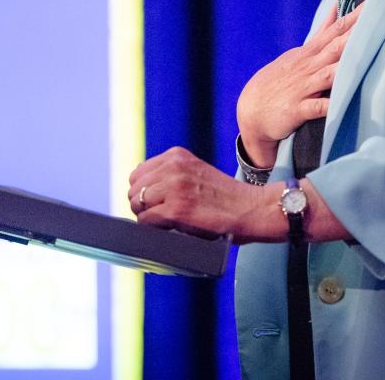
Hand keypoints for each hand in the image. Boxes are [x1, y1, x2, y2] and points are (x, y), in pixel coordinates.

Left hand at [128, 147, 276, 240]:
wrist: (250, 208)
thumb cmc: (225, 196)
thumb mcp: (196, 171)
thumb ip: (173, 173)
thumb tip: (144, 188)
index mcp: (177, 155)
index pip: (139, 171)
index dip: (143, 189)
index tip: (153, 201)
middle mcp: (173, 167)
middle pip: (134, 187)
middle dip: (141, 203)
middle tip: (157, 214)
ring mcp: (174, 187)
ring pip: (137, 203)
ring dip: (146, 215)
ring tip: (164, 222)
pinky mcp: (176, 210)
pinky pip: (146, 220)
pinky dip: (153, 228)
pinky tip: (168, 228)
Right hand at [236, 4, 361, 167]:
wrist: (251, 109)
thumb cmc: (281, 79)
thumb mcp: (299, 52)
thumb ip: (321, 32)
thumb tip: (336, 8)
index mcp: (310, 53)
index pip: (336, 30)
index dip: (355, 17)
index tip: (376, 2)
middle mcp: (308, 67)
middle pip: (335, 47)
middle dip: (356, 34)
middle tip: (378, 20)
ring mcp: (303, 88)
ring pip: (328, 75)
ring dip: (345, 66)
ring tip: (365, 58)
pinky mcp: (298, 110)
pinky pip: (316, 108)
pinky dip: (328, 106)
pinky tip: (341, 105)